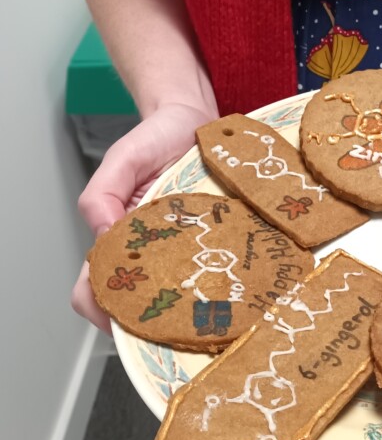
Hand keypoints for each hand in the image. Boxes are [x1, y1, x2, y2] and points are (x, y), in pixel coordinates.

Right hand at [72, 103, 217, 331]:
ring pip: (177, 294)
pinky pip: (210, 270)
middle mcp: (148, 250)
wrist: (195, 119)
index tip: (128, 317)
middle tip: (177, 320)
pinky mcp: (211, 241)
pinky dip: (216, 281)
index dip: (103, 310)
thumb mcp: (122, 158)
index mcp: (116, 237)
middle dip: (151, 319)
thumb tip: (102, 232)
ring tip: (206, 307)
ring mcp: (181, 249)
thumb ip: (102, 192)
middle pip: (137, 303)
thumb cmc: (155, 139)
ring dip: (186, 305)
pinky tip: (229, 284)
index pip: (94, 289)